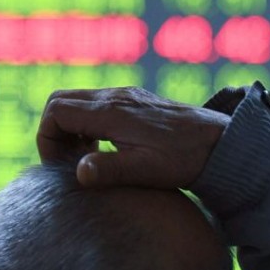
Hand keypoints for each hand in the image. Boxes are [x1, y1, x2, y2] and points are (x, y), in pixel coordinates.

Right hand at [36, 87, 229, 188]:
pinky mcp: (135, 102)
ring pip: (77, 102)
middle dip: (53, 131)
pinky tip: (104, 151)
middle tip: (66, 162)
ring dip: (70, 129)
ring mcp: (125, 96)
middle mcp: (115, 96)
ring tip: (85, 160)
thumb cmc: (186, 159)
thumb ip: (110, 170)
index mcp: (111, 111)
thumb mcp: (147, 170)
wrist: (223, 142)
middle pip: (60, 101)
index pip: (56, 112)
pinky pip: (95, 105)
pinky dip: (87, 126)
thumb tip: (78, 173)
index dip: (47, 139)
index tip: (59, 166)